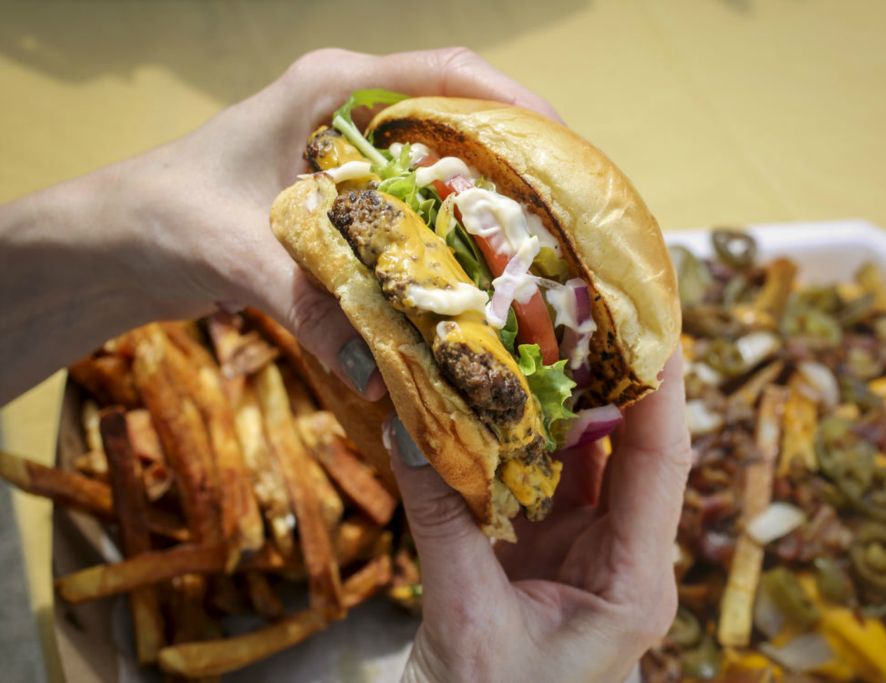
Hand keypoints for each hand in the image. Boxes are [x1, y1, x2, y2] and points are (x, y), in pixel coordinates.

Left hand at [0, 47, 559, 402]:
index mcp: (331, 91)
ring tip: (539, 252)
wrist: (117, 241)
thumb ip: (309, 302)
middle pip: (458, 120)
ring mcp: (349, 160)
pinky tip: (473, 283)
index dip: (513, 100)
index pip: (444, 71)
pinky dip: (448, 241)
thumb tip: (380, 372)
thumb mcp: (235, 249)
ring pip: (442, 169)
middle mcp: (350, 117)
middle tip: (568, 215)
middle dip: (517, 161)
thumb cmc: (163, 214)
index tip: (564, 146)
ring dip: (488, 206)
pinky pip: (416, 211)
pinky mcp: (345, 203)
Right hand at [385, 348, 691, 682]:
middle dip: (611, 378)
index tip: (652, 317)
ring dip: (565, 403)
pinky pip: (547, 484)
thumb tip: (411, 425)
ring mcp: (586, 558)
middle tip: (584, 308)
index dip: (663, 386)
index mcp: (635, 585)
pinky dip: (526, 441)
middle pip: (633, 451)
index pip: (663, 463)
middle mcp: (623, 563)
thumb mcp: (465, 618)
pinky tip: (502, 397)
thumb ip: (443, 520)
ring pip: (589, 462)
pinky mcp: (547, 559)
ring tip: (541, 335)